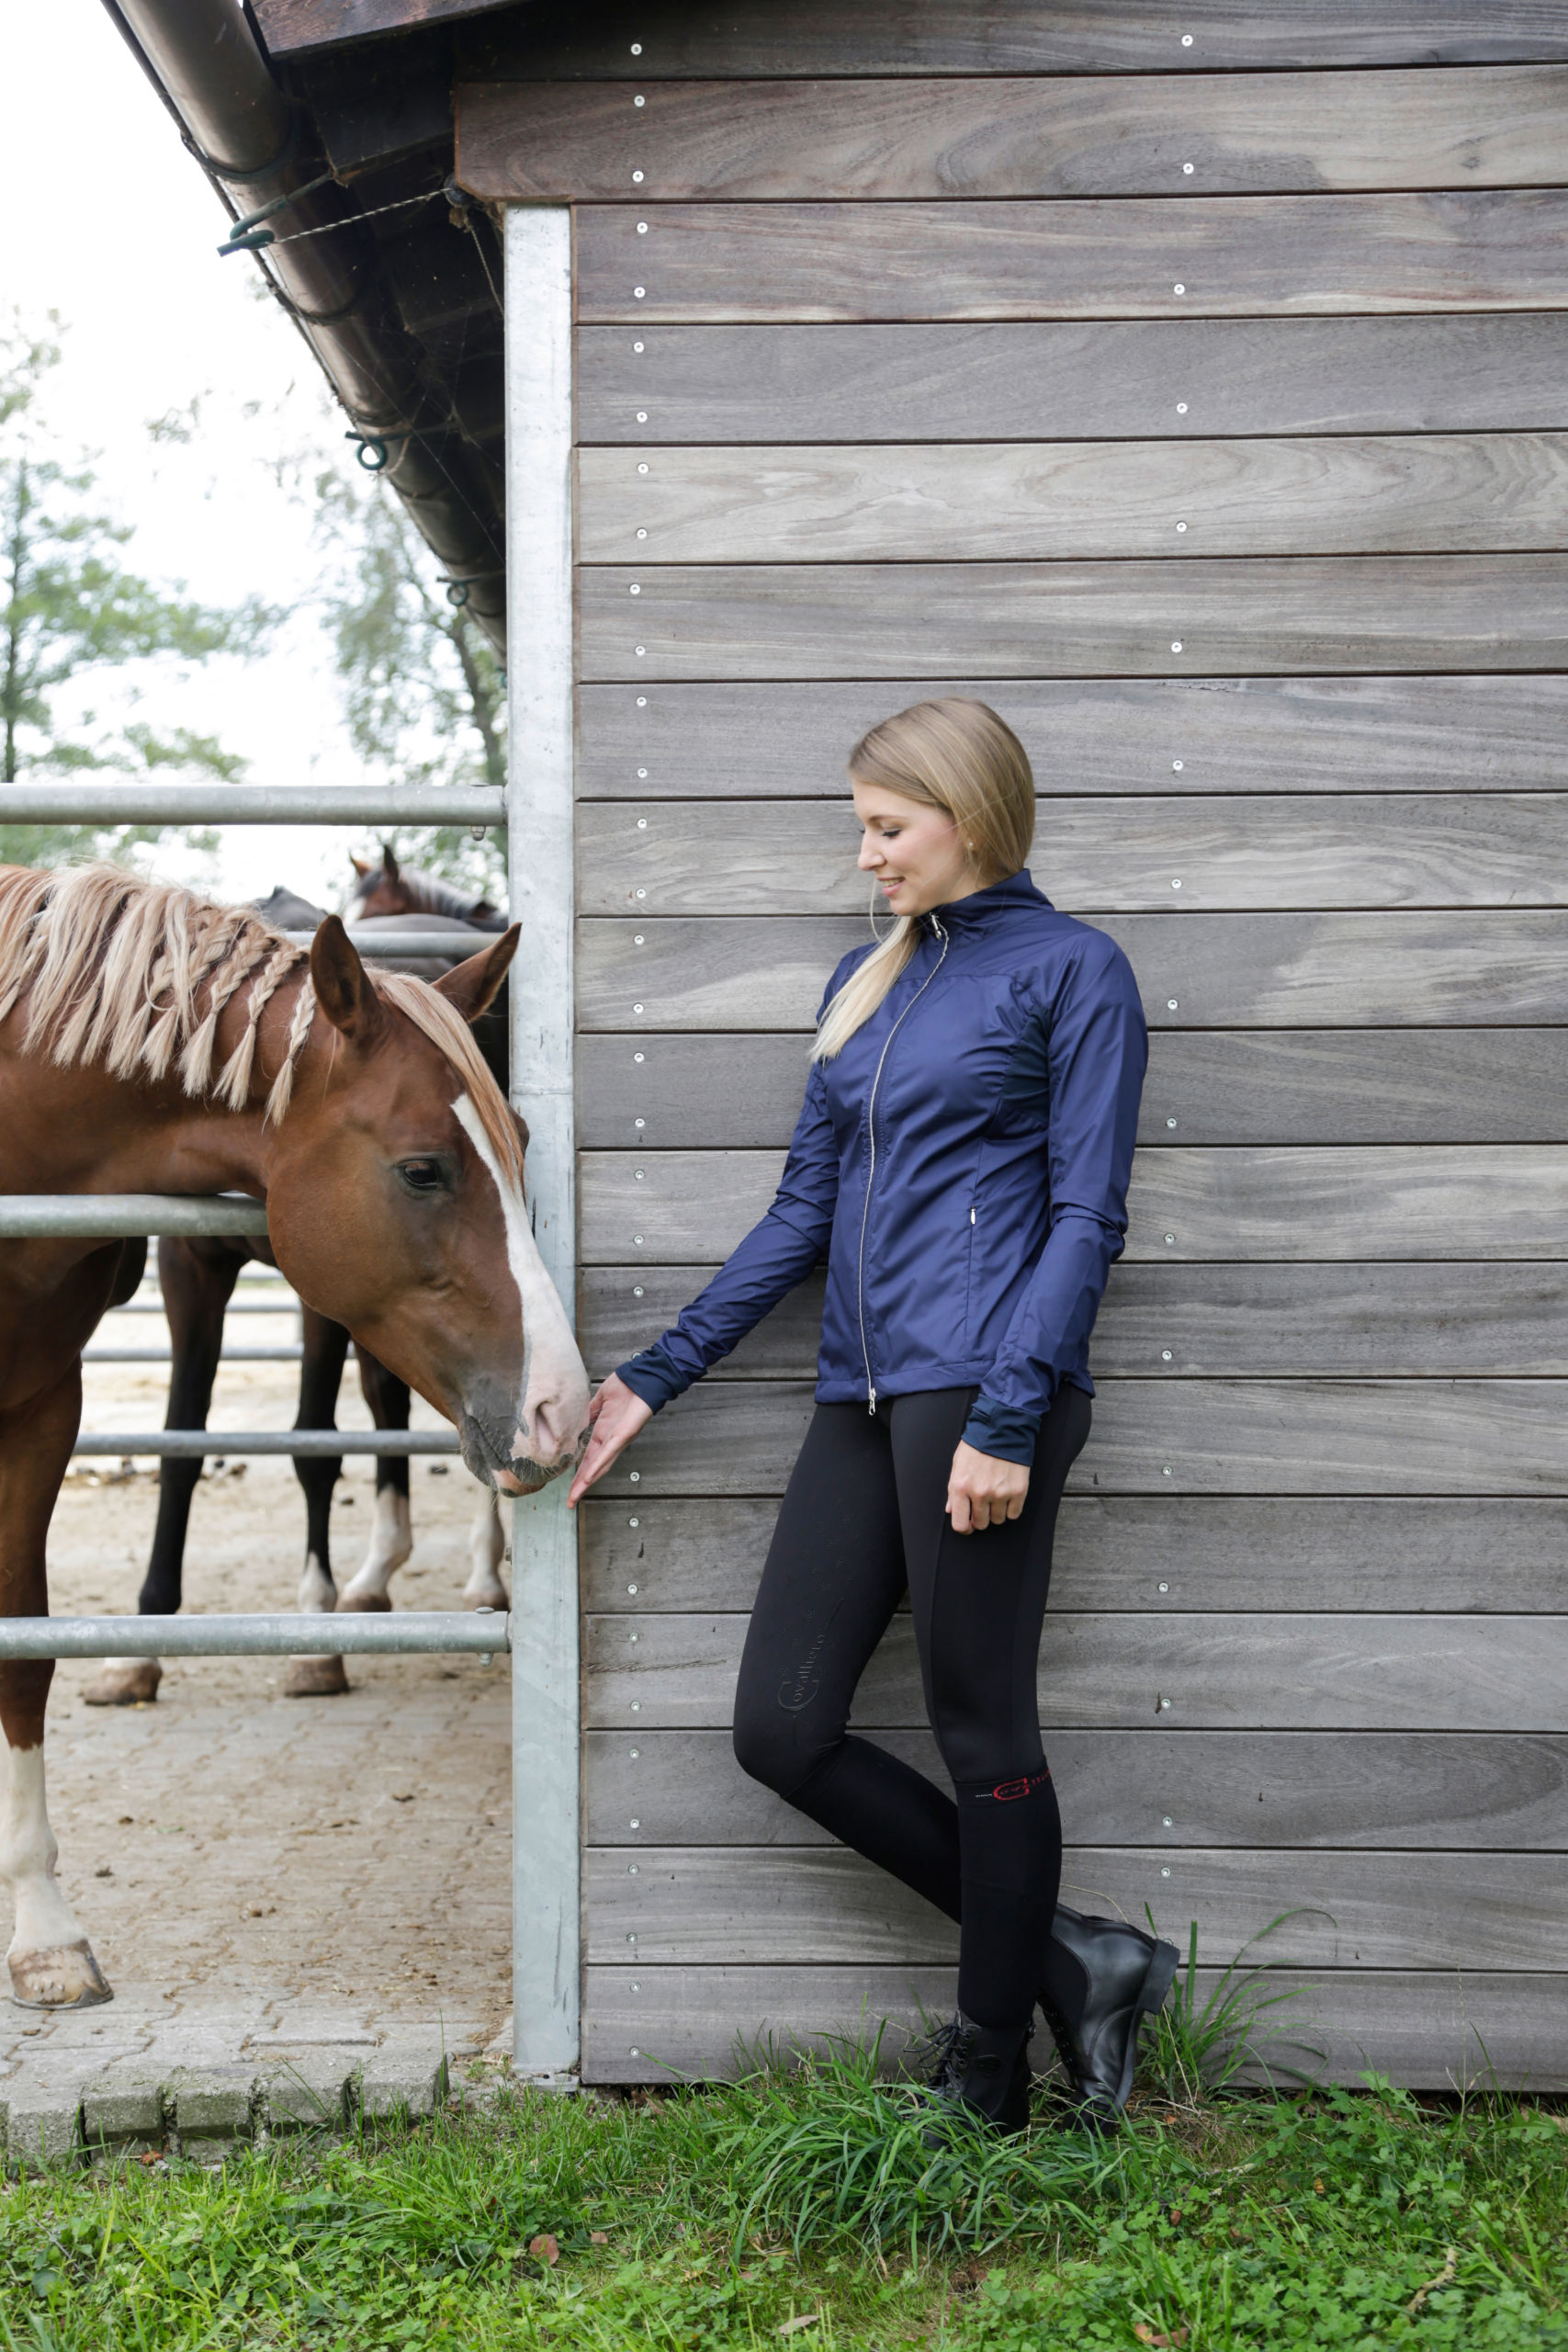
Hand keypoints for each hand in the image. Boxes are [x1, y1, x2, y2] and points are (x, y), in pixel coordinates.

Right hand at [567, 1373, 652, 1506]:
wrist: (642, 1376)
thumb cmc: (627, 1386)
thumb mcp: (601, 1400)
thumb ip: (591, 1412)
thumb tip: (578, 1419)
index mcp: (605, 1433)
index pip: (589, 1458)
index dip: (579, 1473)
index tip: (570, 1487)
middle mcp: (611, 1440)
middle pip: (594, 1468)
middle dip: (581, 1486)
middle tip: (570, 1502)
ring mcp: (618, 1439)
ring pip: (601, 1465)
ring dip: (587, 1481)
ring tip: (575, 1495)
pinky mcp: (625, 1433)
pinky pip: (609, 1451)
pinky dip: (598, 1465)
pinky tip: (588, 1477)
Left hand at [946, 1440, 1028, 1533]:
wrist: (1002, 1428)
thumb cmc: (978, 1444)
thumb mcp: (958, 1464)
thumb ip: (953, 1490)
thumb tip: (951, 1509)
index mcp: (961, 1487)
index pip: (960, 1524)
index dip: (965, 1527)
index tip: (969, 1524)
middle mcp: (980, 1493)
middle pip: (981, 1524)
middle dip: (981, 1517)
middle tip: (983, 1505)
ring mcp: (1000, 1493)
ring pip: (998, 1520)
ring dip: (997, 1512)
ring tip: (996, 1494)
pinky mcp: (1018, 1491)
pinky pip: (1013, 1514)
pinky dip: (1011, 1508)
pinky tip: (1007, 1494)